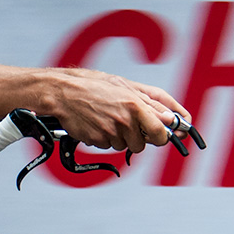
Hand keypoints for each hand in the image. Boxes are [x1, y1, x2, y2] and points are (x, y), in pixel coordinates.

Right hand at [50, 68, 191, 153]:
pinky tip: (98, 123)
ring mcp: (110, 132)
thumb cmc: (93, 86)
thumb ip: (150, 103)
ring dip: (119, 136)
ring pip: (123, 146)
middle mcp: (124, 120)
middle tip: (126, 123)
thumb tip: (170, 117)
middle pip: (142, 144)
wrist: (64, 93)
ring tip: (107, 118)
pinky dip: (104, 137)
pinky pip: (108, 146)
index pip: (160, 132)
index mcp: (135, 105)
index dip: (163, 137)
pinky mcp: (98, 140)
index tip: (161, 135)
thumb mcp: (126, 87)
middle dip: (136, 137)